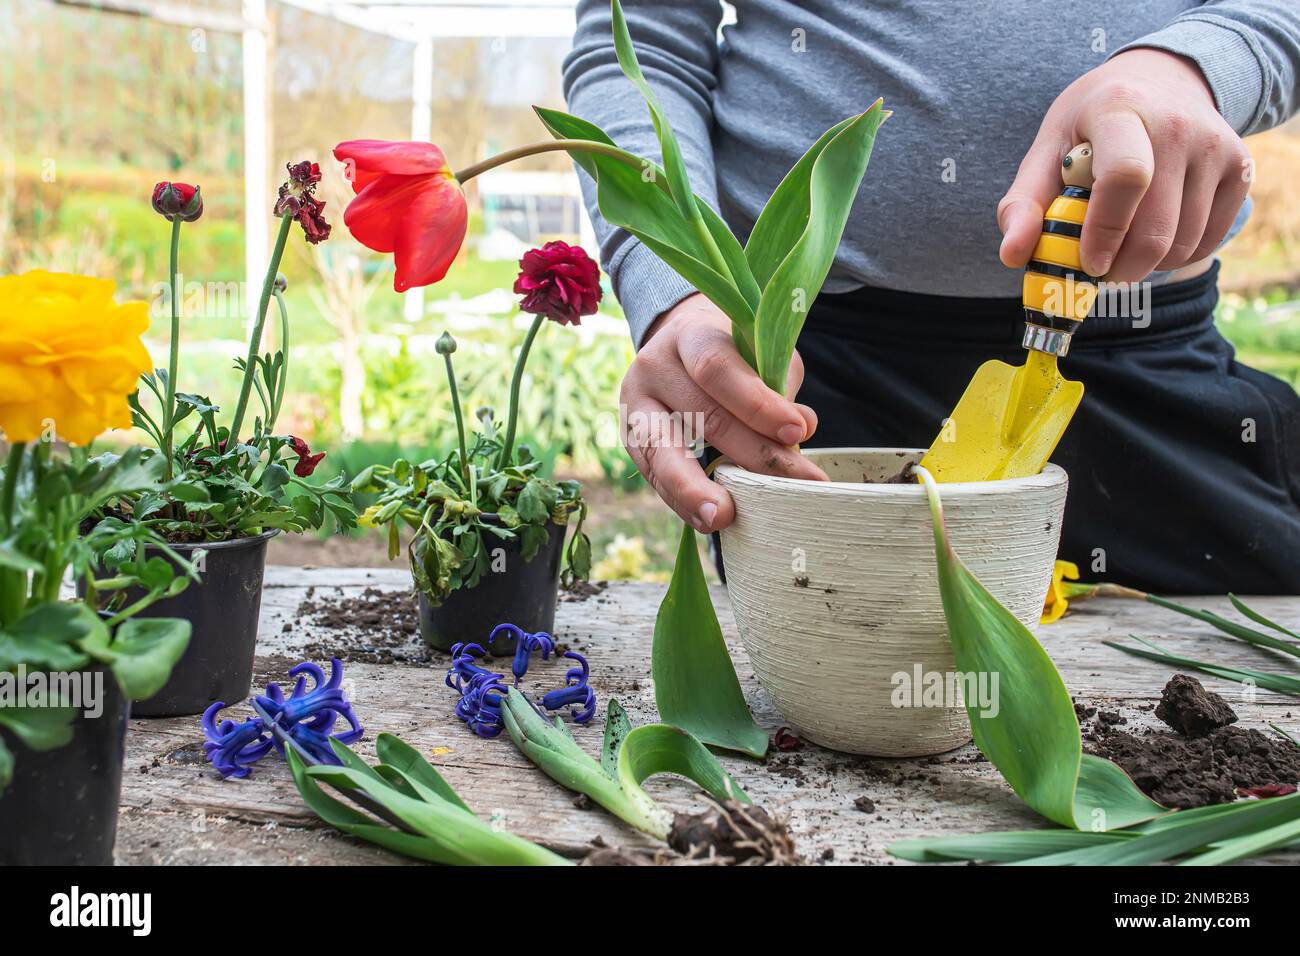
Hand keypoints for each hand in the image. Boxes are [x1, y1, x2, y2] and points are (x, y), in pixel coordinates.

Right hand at [620, 293, 825, 531]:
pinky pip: (655, 476)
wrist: (678, 347)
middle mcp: (654, 367)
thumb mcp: (758, 353)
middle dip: (749, 454)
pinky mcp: (629, 440)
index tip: (798, 432)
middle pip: (700, 415)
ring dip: (696, 490)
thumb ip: (778, 386)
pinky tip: (708, 519)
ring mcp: (635, 405)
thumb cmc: (731, 353)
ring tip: (724, 518)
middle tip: (793, 485)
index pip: (718, 369)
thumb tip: (801, 430)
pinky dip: (683, 500)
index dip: (757, 403)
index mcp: (689, 336)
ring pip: (663, 453)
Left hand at [999, 48, 1251, 281]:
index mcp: (1120, 110)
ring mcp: (1215, 144)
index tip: (1087, 262)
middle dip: (1121, 266)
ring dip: (1146, 265)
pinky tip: (1153, 236)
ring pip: (1183, 243)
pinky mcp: (1241, 166)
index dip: (1104, 231)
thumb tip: (1012, 256)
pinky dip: (1176, 256)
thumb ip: (1023, 202)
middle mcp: (1177, 124)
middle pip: (1156, 227)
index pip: (1125, 177)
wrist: (1157, 82)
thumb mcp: (1047, 149)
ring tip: (1121, 248)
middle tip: (1098, 269)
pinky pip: (1208, 240)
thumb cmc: (1088, 127)